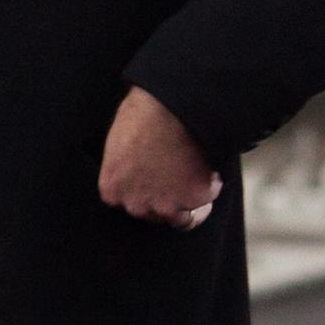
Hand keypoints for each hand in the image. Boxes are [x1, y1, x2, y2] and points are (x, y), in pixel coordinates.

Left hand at [98, 87, 223, 229]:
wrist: (171, 106)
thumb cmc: (141, 115)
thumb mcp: (117, 143)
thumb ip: (123, 168)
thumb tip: (134, 169)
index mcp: (113, 191)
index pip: (130, 204)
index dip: (146, 192)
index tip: (155, 180)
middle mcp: (137, 205)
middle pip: (154, 214)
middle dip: (166, 199)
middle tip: (177, 175)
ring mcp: (168, 205)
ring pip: (183, 217)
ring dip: (189, 201)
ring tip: (196, 176)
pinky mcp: (196, 198)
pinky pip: (208, 197)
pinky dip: (211, 184)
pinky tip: (208, 165)